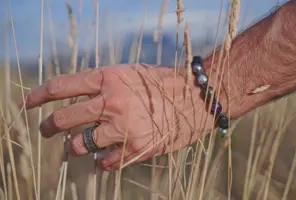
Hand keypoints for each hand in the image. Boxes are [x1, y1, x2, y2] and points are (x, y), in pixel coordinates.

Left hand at [23, 64, 212, 170]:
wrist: (196, 99)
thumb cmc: (162, 83)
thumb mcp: (130, 73)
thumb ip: (104, 84)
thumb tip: (78, 97)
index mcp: (109, 79)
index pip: (62, 86)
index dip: (39, 95)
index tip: (27, 104)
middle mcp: (112, 103)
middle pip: (64, 119)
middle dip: (48, 127)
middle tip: (45, 130)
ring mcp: (123, 129)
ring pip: (80, 145)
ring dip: (75, 147)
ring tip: (78, 146)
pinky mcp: (135, 149)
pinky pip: (105, 162)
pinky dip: (101, 160)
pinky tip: (105, 156)